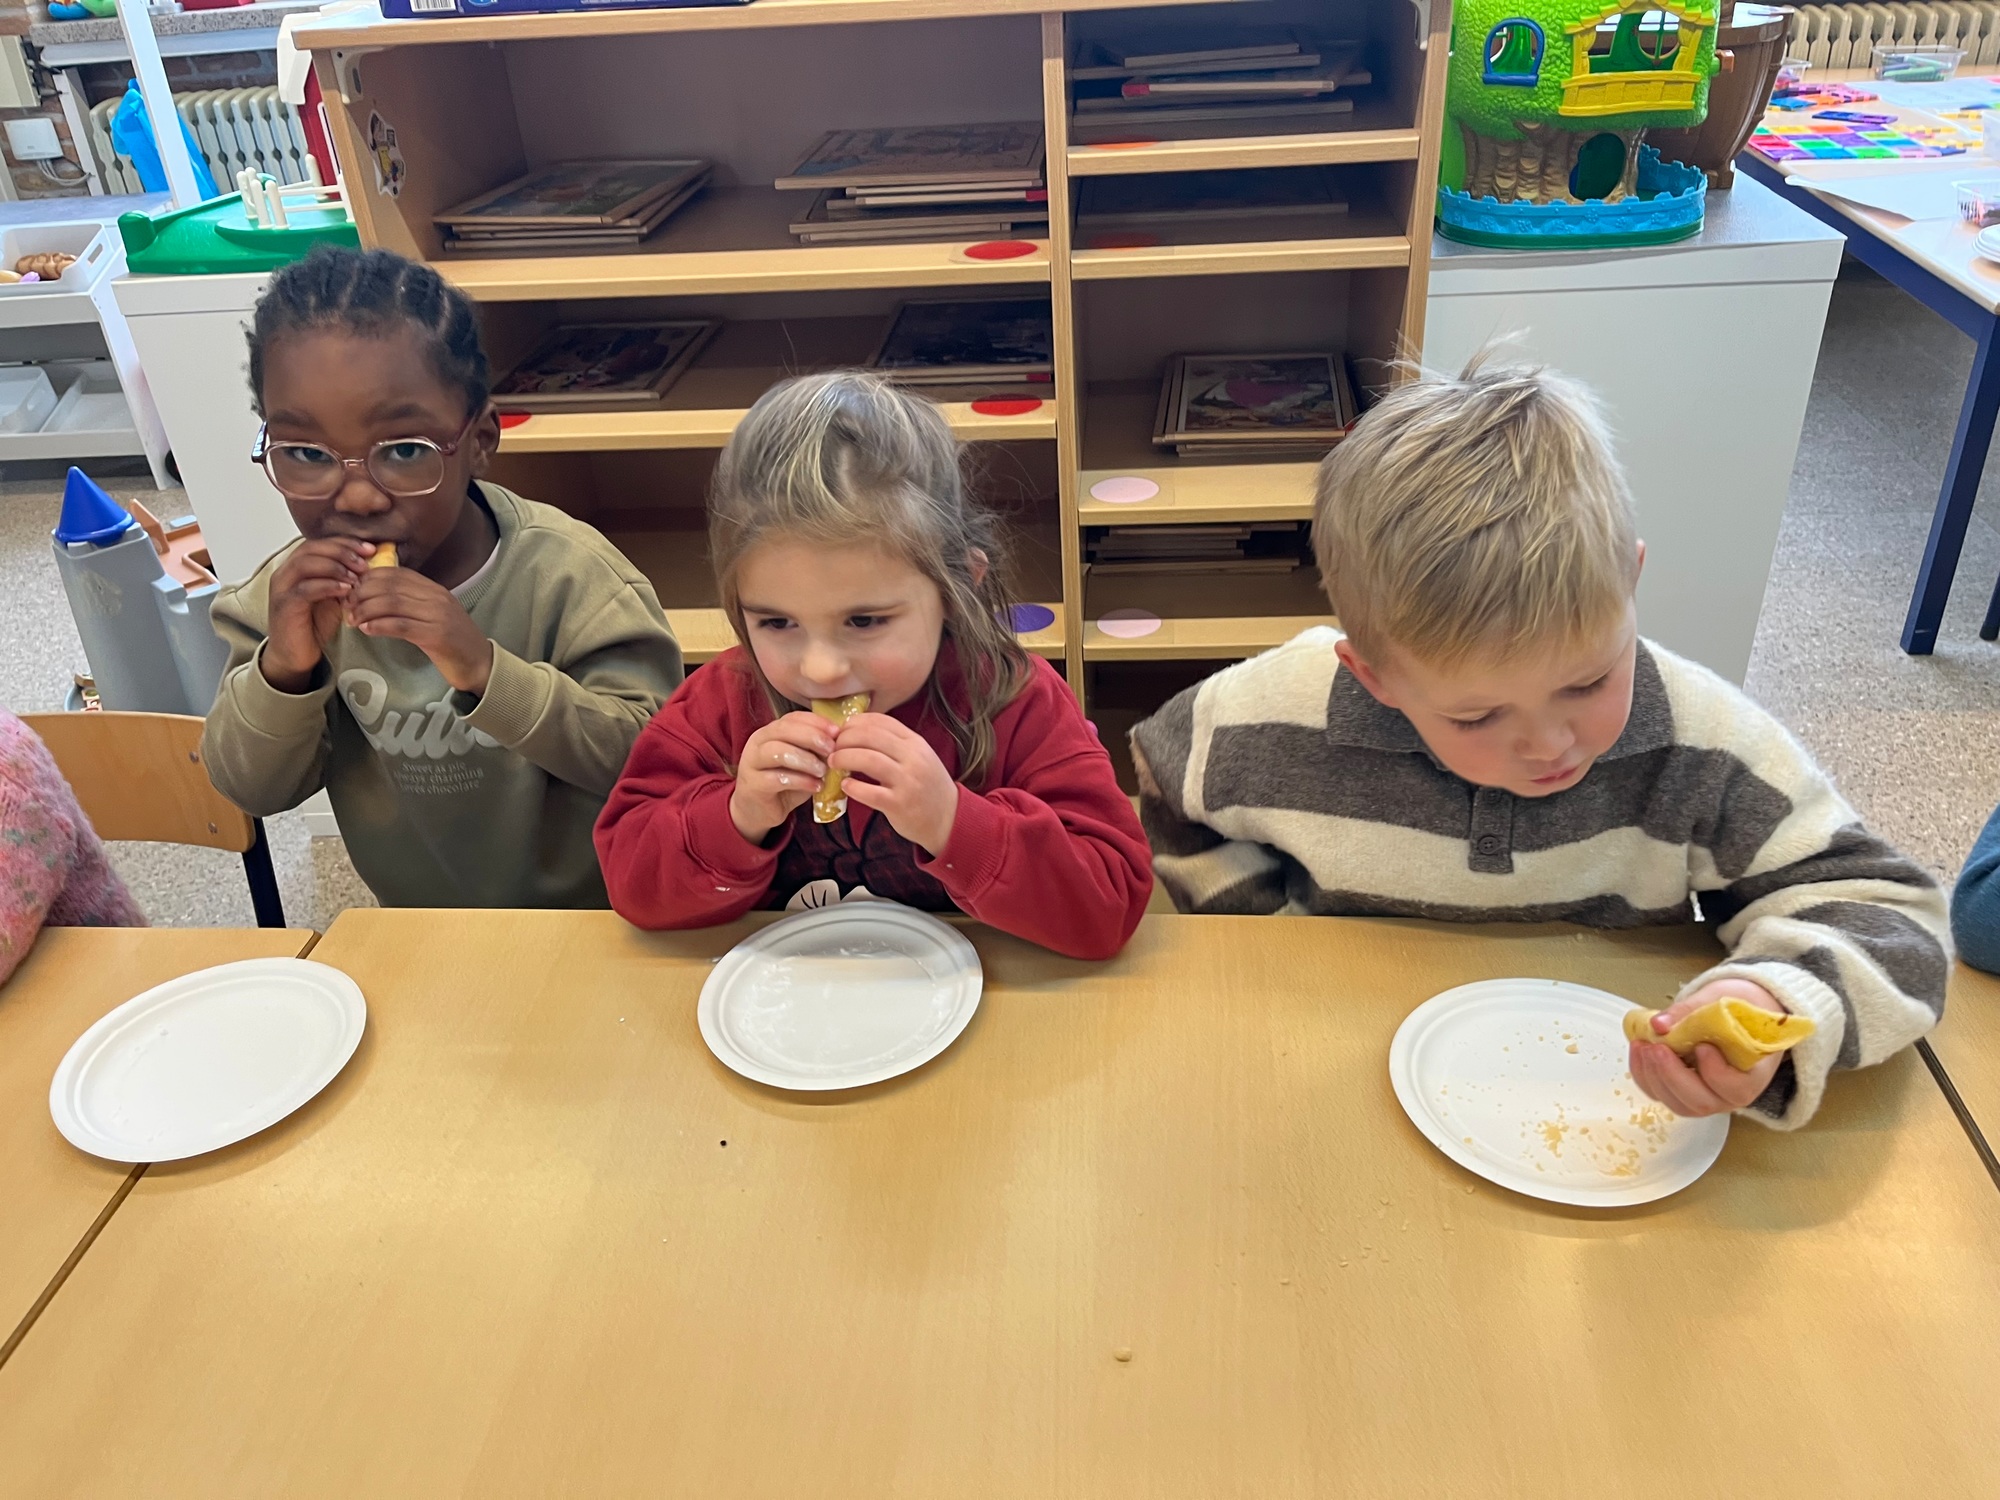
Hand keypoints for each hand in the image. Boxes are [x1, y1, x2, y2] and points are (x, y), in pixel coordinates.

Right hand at [262, 538, 372, 692]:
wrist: (294, 654)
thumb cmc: (315, 624)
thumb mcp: (334, 596)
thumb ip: (346, 579)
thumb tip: (372, 564)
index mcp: (297, 566)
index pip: (320, 543)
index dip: (345, 543)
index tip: (371, 549)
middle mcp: (285, 572)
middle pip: (312, 548)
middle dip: (342, 551)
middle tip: (365, 561)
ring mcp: (282, 588)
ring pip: (305, 564)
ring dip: (335, 567)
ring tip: (358, 576)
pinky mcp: (284, 606)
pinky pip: (304, 589)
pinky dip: (327, 586)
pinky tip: (346, 590)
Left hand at [343, 563, 493, 694]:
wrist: (480, 665)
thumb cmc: (452, 643)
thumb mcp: (431, 617)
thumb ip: (409, 604)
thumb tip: (374, 597)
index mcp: (434, 589)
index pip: (395, 573)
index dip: (368, 578)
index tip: (351, 591)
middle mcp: (436, 597)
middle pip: (390, 585)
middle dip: (362, 594)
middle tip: (346, 607)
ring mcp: (438, 615)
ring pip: (392, 603)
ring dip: (366, 610)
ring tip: (352, 620)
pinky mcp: (436, 635)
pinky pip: (400, 625)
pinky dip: (379, 626)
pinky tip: (366, 630)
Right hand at [729, 712, 836, 844]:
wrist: (758, 811)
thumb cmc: (784, 782)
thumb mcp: (802, 763)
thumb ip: (815, 751)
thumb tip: (839, 743)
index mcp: (770, 731)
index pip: (792, 718)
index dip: (816, 722)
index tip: (836, 732)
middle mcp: (758, 742)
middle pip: (783, 730)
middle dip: (811, 737)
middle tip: (831, 749)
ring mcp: (752, 763)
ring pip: (778, 752)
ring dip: (806, 760)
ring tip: (822, 771)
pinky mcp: (753, 785)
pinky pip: (777, 778)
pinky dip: (801, 781)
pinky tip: (816, 786)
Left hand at [831, 713, 958, 856]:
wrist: (948, 818)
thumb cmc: (927, 786)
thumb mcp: (918, 757)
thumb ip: (894, 744)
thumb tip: (856, 731)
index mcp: (915, 743)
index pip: (881, 722)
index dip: (855, 722)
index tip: (841, 730)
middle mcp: (913, 758)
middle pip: (870, 737)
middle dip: (844, 739)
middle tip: (832, 747)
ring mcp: (907, 781)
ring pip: (868, 760)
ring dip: (844, 758)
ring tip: (833, 763)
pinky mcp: (899, 804)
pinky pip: (870, 792)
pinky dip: (853, 787)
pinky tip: (845, 786)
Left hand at [1629, 978, 1787, 1117]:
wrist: (1737, 1015)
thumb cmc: (1738, 1010)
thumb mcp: (1721, 1000)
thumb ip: (1692, 1011)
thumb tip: (1658, 1024)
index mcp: (1752, 1075)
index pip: (1737, 1089)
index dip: (1717, 1074)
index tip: (1701, 1047)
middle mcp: (1729, 1095)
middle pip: (1702, 1102)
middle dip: (1674, 1076)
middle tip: (1658, 1048)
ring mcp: (1705, 1096)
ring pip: (1678, 1103)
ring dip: (1654, 1077)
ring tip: (1643, 1046)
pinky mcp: (1681, 1092)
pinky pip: (1660, 1094)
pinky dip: (1644, 1075)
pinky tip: (1638, 1049)